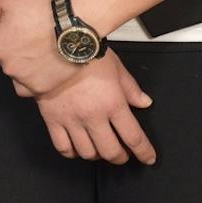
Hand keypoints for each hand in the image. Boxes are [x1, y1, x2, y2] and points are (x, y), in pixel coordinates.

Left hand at [0, 0, 79, 98]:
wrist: (73, 25)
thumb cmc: (45, 12)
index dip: (5, 23)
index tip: (19, 21)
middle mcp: (7, 66)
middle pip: (5, 53)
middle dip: (14, 43)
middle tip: (32, 32)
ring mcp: (24, 79)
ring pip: (17, 70)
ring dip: (24, 61)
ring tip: (40, 47)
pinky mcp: (41, 88)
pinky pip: (31, 86)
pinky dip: (34, 77)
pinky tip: (42, 65)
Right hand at [32, 51, 155, 165]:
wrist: (55, 45)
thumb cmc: (86, 52)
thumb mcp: (117, 67)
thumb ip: (131, 89)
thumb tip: (144, 102)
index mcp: (112, 103)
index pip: (134, 138)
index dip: (144, 152)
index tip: (148, 157)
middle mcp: (93, 115)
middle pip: (111, 152)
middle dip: (121, 157)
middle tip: (123, 154)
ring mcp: (72, 119)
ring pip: (87, 153)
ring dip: (97, 156)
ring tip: (100, 149)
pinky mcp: (53, 119)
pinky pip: (63, 147)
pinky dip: (72, 152)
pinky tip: (77, 147)